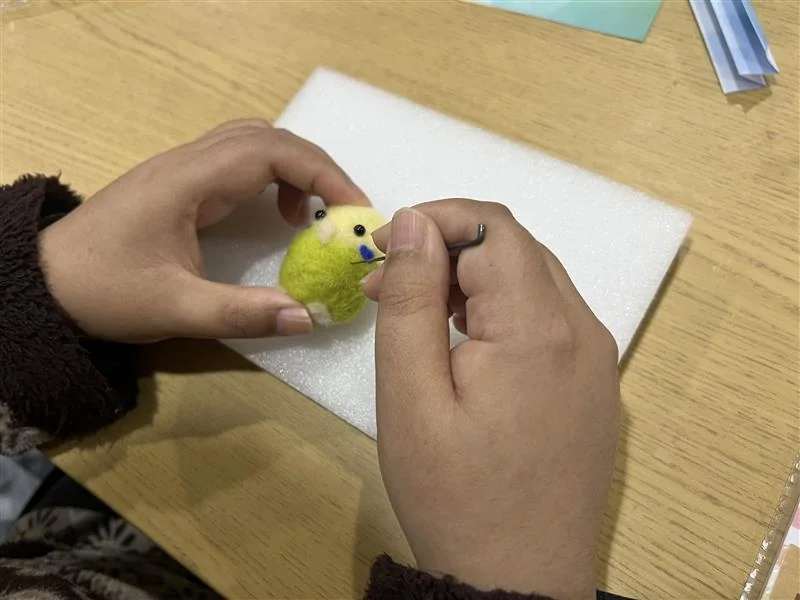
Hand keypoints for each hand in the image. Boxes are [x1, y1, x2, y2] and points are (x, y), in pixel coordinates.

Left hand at [39, 119, 368, 341]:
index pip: (270, 151)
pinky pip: (238, 160)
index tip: (354, 208)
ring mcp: (182, 169)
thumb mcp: (176, 310)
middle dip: (316, 169)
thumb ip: (243, 315)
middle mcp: (188, 162)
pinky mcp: (179, 183)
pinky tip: (275, 217)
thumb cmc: (104, 291)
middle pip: (267, 136)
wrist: (44, 282)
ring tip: (311, 216)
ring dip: (293, 170)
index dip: (321, 173)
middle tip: (344, 212)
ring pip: (253, 142)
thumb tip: (309, 316)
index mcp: (188, 181)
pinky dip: (271, 179)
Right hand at [363, 200, 619, 598]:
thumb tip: (413, 222)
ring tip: (422, 324)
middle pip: (517, 250)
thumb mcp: (410, 396)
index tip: (385, 254)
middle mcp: (585, 332)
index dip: (435, 221)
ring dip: (475, 283)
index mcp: (541, 328)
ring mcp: (598, 361)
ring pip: (534, 282)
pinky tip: (469, 351)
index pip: (493, 227)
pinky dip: (505, 314)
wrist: (519, 584)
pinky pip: (551, 322)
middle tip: (390, 291)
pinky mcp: (596, 387)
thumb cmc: (455, 496)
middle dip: (449, 252)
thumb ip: (410, 300)